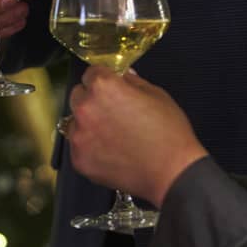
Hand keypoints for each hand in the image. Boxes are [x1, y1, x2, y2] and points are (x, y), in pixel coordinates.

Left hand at [64, 66, 207, 206]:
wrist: (171, 173)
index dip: (103, 78)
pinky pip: (78, 147)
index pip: (91, 73)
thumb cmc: (169, 135)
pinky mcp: (79, 159)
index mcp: (103, 88)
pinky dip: (90, 147)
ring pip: (75, 122)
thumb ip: (132, 82)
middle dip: (92, 99)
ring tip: (113, 134)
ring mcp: (79, 136)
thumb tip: (122, 77)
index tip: (109, 85)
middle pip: (78, 96)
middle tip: (113, 111)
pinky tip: (111, 150)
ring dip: (88, 124)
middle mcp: (85, 110)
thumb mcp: (156, 95)